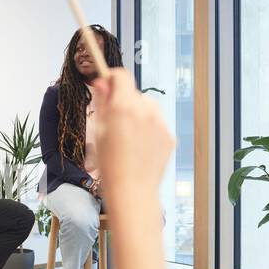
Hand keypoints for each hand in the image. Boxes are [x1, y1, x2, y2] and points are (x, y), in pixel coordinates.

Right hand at [89, 68, 173, 201]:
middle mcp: (145, 110)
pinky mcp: (169, 136)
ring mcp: (160, 123)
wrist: (132, 191)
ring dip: (138, 114)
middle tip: (114, 122)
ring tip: (128, 138)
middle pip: (134, 93)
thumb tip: (102, 83)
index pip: (121, 76)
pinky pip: (157, 124)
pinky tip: (140, 148)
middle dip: (124, 101)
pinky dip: (149, 129)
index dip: (112, 78)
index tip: (106, 85)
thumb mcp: (98, 131)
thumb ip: (102, 103)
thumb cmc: (109, 165)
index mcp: (123, 107)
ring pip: (148, 107)